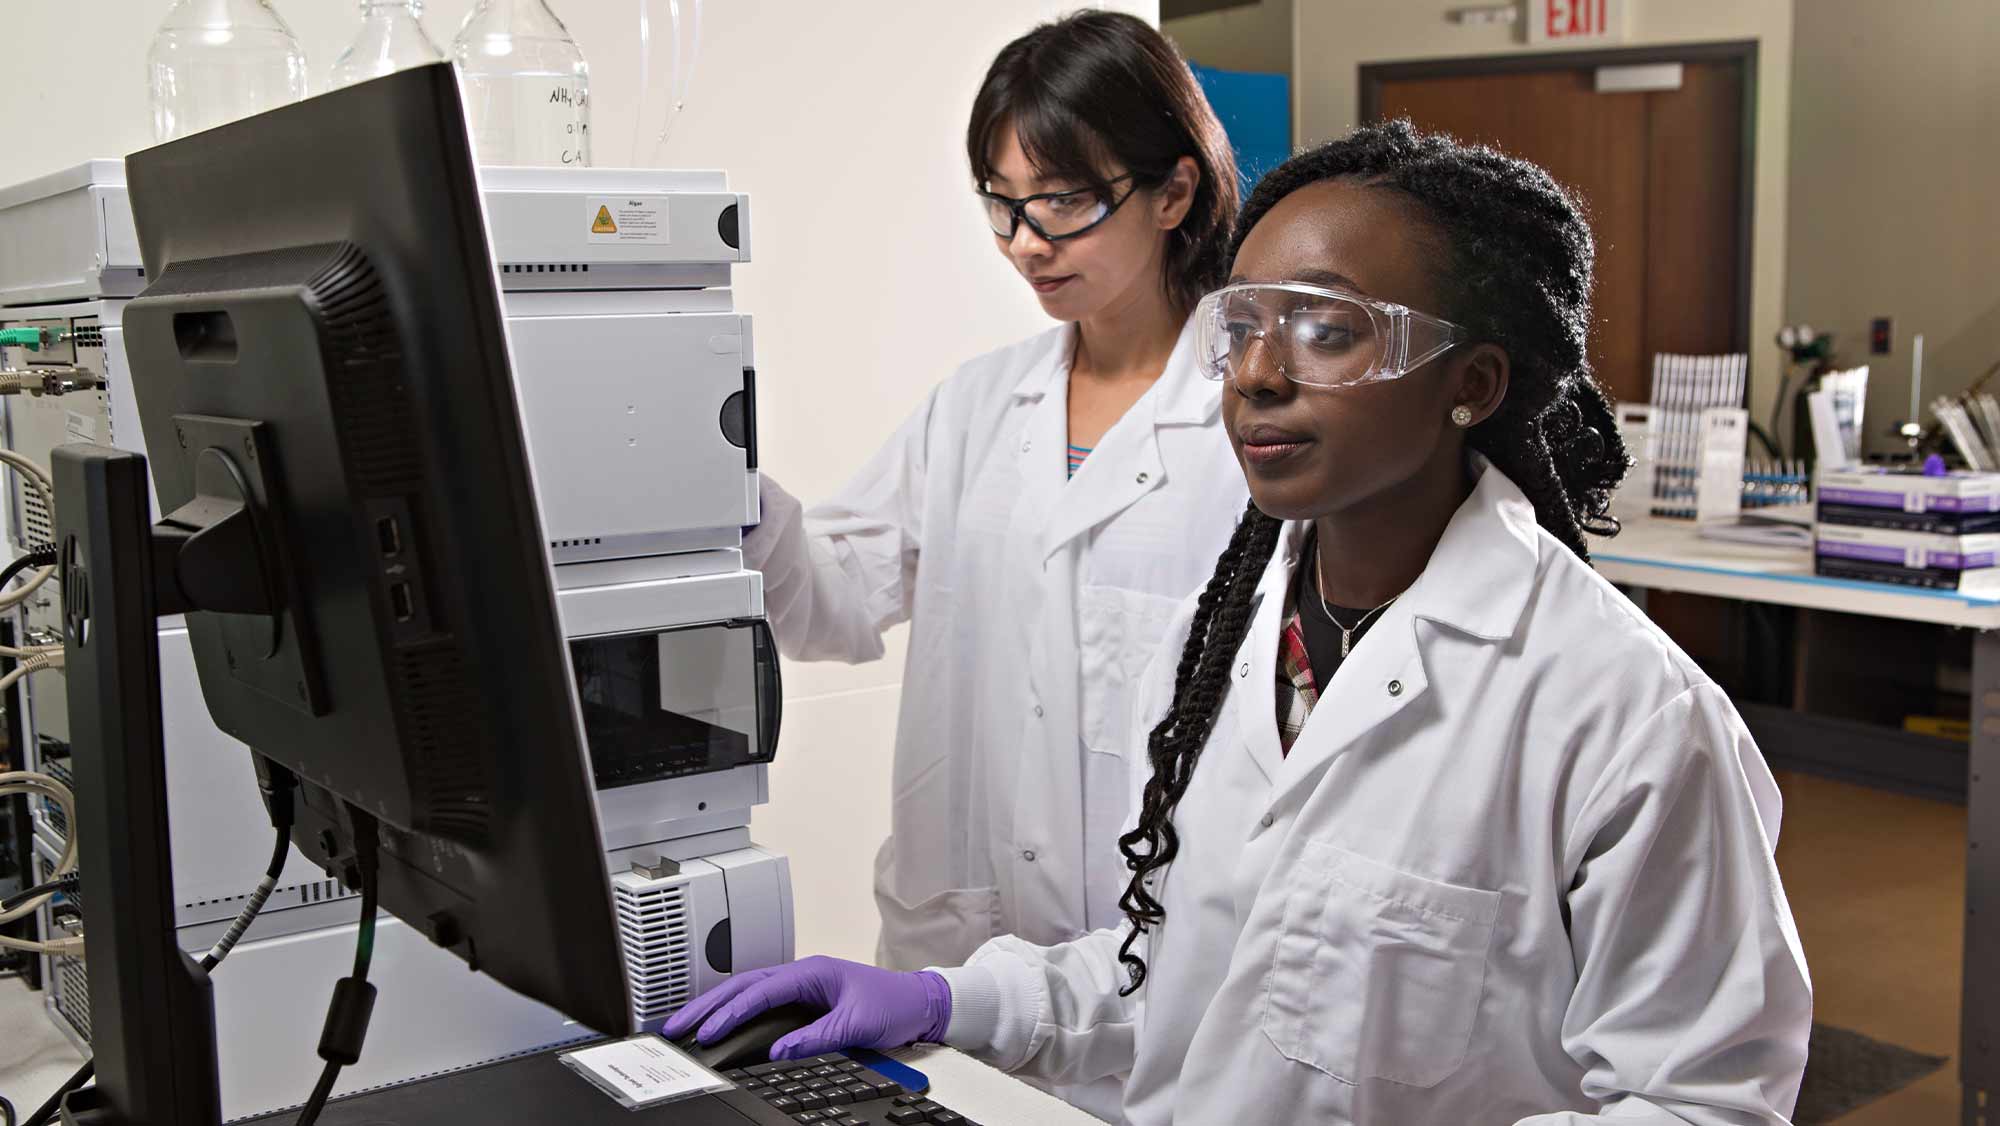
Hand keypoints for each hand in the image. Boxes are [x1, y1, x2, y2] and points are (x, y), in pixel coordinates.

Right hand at [662, 955, 951, 1060]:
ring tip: (688, 1025)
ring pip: (749, 992)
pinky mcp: (804, 1000)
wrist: (919, 1002)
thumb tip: (779, 1051)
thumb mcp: (856, 1023)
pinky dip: (737, 1013)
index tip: (708, 1032)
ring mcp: (801, 985)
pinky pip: (761, 1004)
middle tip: (677, 1025)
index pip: (759, 990)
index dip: (731, 1012)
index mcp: (811, 971)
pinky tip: (721, 1025)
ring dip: (718, 1007)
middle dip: (708, 1005)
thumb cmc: (893, 1003)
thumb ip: (817, 1037)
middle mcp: (802, 974)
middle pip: (744, 986)